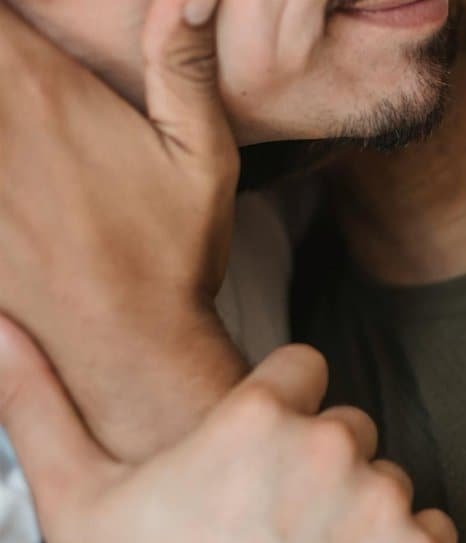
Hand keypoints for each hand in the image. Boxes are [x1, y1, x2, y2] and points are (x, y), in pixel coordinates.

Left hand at [0, 0, 244, 457]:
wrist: (124, 345)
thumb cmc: (170, 250)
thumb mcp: (202, 155)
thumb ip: (184, 65)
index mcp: (40, 87)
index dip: (12, 21)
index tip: (27, 32)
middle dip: (1, 57)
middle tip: (30, 88)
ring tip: (28, 141)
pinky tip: (17, 183)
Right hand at [0, 317, 456, 542]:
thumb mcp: (77, 500)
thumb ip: (37, 402)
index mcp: (255, 416)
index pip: (303, 370)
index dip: (280, 412)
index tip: (255, 462)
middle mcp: (329, 448)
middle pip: (348, 428)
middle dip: (319, 466)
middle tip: (272, 529)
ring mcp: (382, 506)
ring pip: (389, 480)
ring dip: (361, 513)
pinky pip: (434, 527)